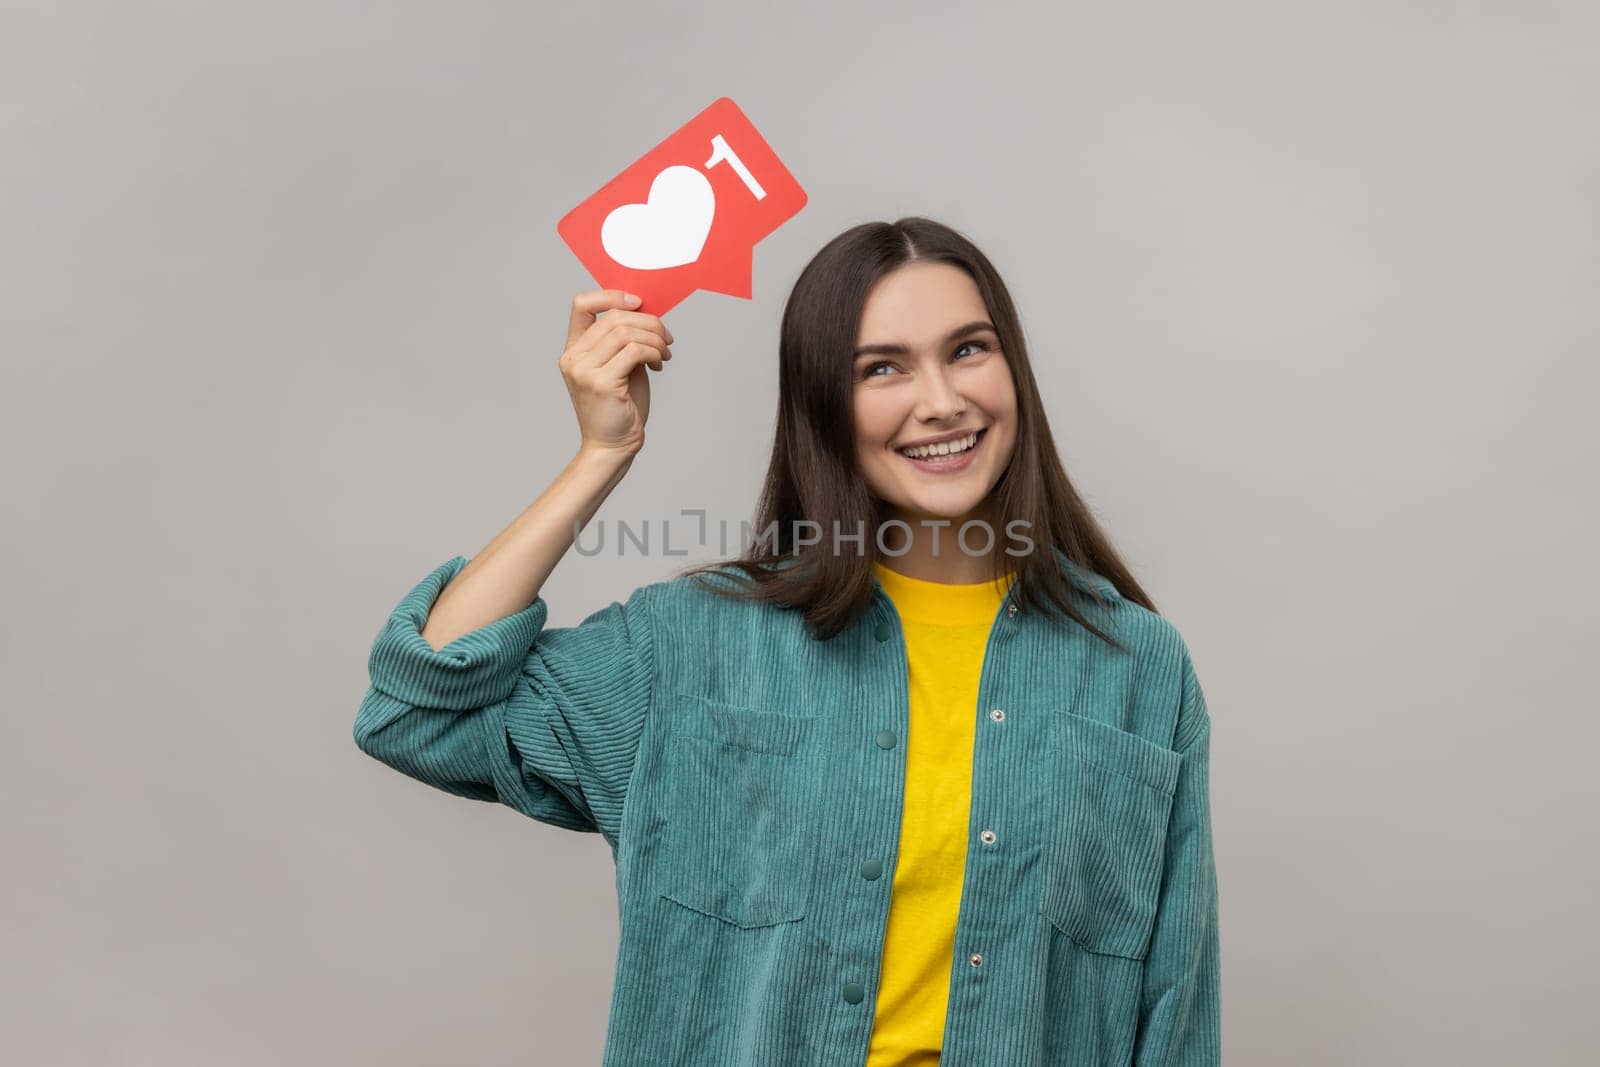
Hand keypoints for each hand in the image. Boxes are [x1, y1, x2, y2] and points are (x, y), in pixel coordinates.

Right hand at [558, 289, 673, 457]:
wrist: (612, 446)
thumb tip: (648, 312)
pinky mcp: (601, 383)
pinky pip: (634, 351)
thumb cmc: (619, 407)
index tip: (638, 302)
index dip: (611, 295)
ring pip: (626, 332)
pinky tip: (659, 363)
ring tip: (664, 354)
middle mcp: (573, 358)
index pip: (582, 304)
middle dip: (649, 322)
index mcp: (574, 350)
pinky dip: (653, 352)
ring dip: (655, 339)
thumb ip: (624, 340)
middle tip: (666, 338)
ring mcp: (584, 370)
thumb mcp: (620, 366)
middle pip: (614, 317)